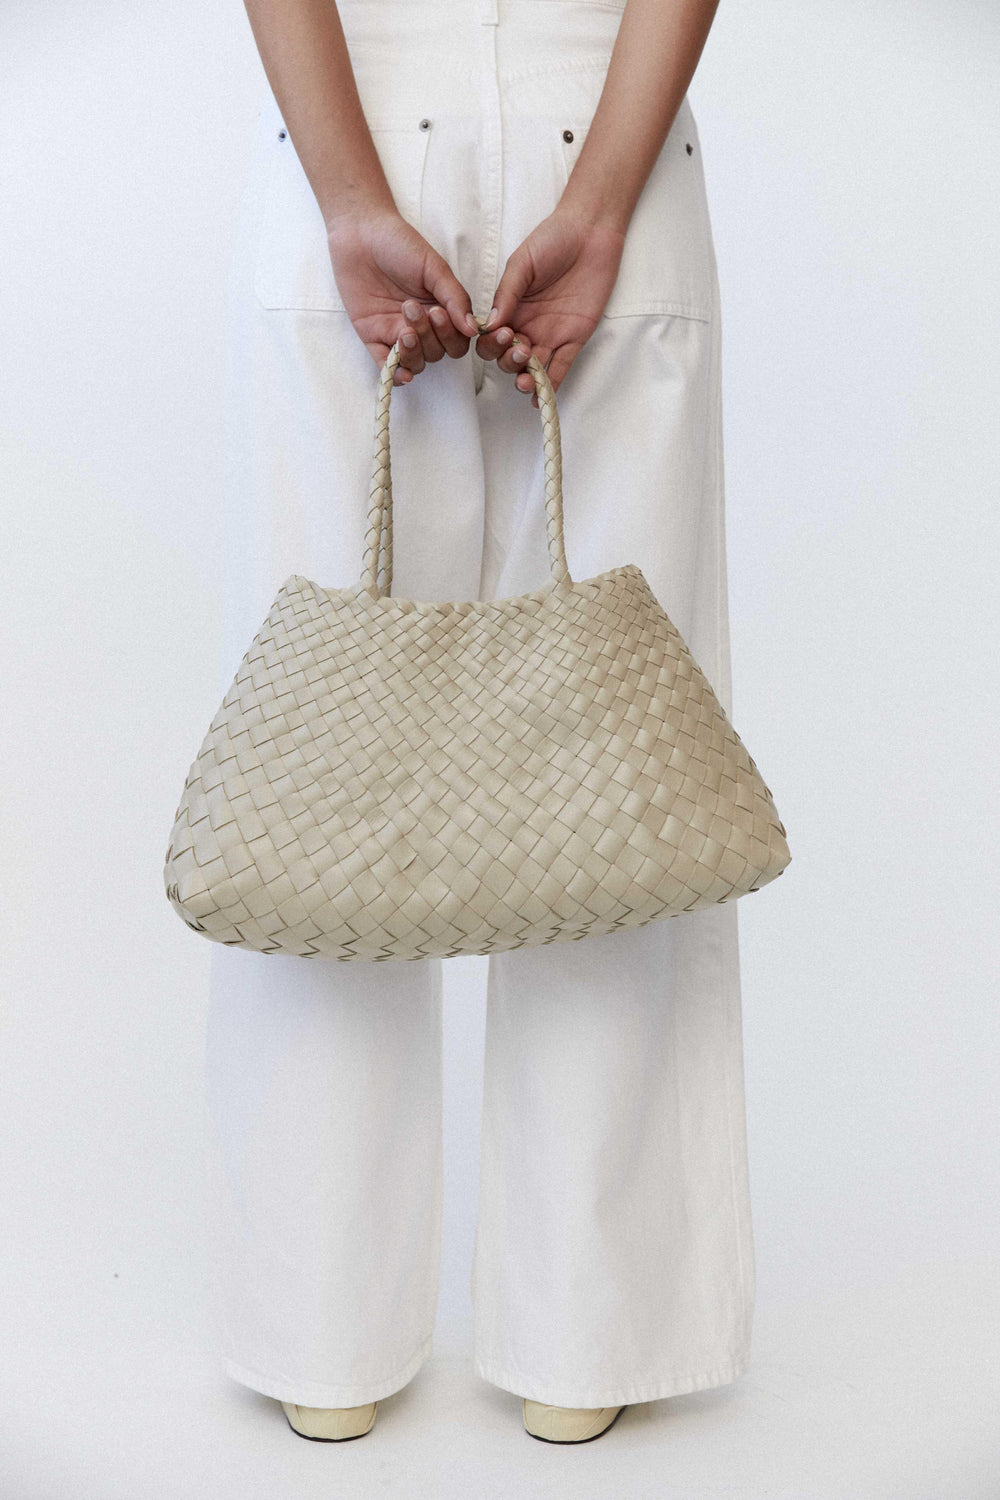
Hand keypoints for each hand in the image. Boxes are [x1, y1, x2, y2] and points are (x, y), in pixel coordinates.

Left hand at [326, 205, 479, 383]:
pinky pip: (386, 365)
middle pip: (437, 353)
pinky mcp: (373, 336)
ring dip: (414, 353)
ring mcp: (396, 333)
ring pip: (415, 362)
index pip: (457, 341)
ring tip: (404, 331)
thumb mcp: (434, 268)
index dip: (452, 336)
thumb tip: (473, 330)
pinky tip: (401, 373)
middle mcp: (422, 326)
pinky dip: (395, 374)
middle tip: (412, 308)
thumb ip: (455, 298)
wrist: (360, 232)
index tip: (439, 314)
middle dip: (429, 337)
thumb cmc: (400, 244)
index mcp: (441, 309)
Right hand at [473, 205, 626, 406]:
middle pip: (509, 358)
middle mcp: (528, 326)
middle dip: (509, 362)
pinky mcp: (575, 338)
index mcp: (511, 309)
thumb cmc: (553, 239)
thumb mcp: (522, 263)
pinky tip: (542, 398)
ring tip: (526, 381)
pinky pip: (561, 367)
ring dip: (527, 378)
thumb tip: (491, 322)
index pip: (493, 338)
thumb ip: (507, 292)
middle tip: (519, 350)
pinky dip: (552, 384)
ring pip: (533, 367)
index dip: (492, 343)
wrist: (590, 231)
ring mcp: (551, 335)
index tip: (500, 335)